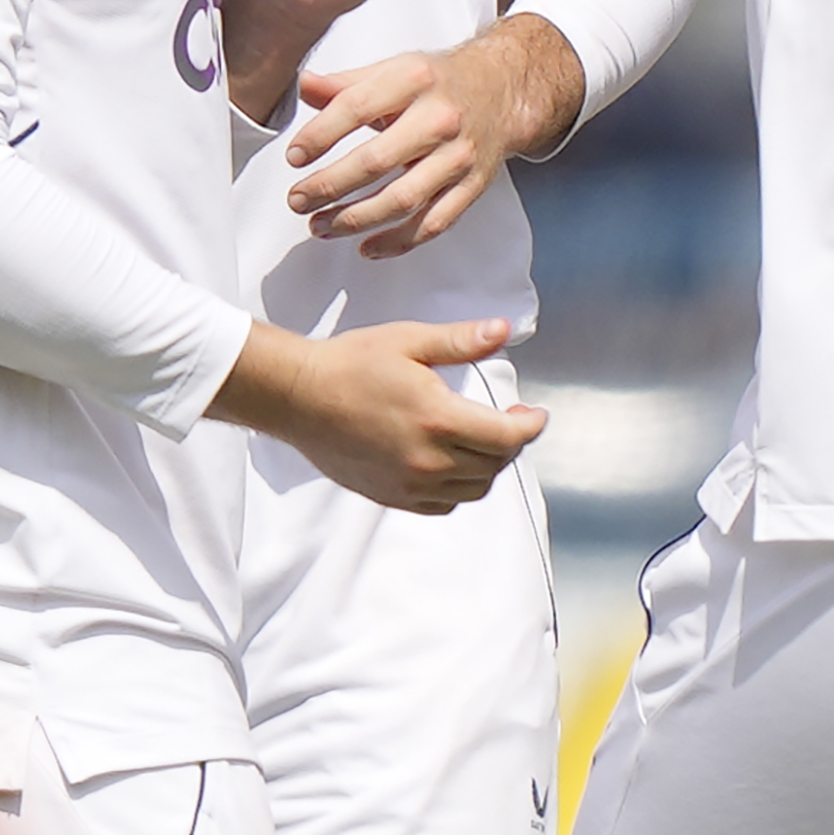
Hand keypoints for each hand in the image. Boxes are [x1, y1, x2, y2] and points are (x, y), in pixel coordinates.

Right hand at [210, 316, 544, 512]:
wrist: (298, 397)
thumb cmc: (351, 363)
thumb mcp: (409, 340)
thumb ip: (461, 341)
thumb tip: (503, 330)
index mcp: (439, 419)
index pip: (507, 438)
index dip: (530, 427)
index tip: (535, 415)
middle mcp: (429, 460)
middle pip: (495, 464)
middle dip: (510, 442)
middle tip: (510, 420)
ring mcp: (410, 484)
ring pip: (473, 489)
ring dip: (488, 467)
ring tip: (483, 442)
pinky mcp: (392, 496)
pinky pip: (443, 504)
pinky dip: (458, 488)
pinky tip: (452, 464)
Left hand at [285, 17, 584, 257]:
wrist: (501, 91)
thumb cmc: (438, 82)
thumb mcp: (392, 70)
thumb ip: (345, 84)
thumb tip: (300, 87)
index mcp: (414, 80)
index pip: (356, 108)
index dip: (320, 136)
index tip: (294, 156)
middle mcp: (440, 118)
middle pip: (376, 161)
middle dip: (330, 185)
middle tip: (297, 199)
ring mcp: (458, 157)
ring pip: (402, 199)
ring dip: (355, 219)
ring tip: (320, 226)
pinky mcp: (471, 187)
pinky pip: (433, 223)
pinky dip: (397, 242)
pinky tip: (366, 247)